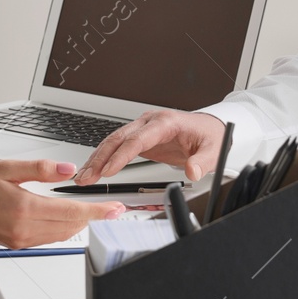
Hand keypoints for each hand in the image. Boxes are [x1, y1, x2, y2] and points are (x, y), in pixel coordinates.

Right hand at [0, 160, 125, 247]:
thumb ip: (41, 169)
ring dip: (79, 224)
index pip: (72, 212)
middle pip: (70, 226)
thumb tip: (68, 170)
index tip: (114, 209)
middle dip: (93, 218)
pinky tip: (68, 218)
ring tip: (93, 212)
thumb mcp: (8, 168)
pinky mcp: (16, 243)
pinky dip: (62, 228)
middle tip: (109, 209)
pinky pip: (48, 238)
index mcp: (24, 208)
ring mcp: (20, 239)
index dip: (97, 211)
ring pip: (61, 234)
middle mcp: (24, 229)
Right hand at [75, 110, 226, 183]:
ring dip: (98, 158)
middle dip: (100, 158)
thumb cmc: (209, 135)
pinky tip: (95, 169)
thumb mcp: (213, 150)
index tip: (107, 171)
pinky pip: (118, 146)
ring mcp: (143, 128)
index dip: (121, 156)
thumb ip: (202, 161)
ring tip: (84, 176)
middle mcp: (150, 122)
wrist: (209, 127)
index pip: (137, 140)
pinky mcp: (141, 137)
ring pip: (114, 141)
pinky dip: (105, 157)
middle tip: (86, 176)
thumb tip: (192, 172)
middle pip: (118, 138)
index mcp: (165, 122)